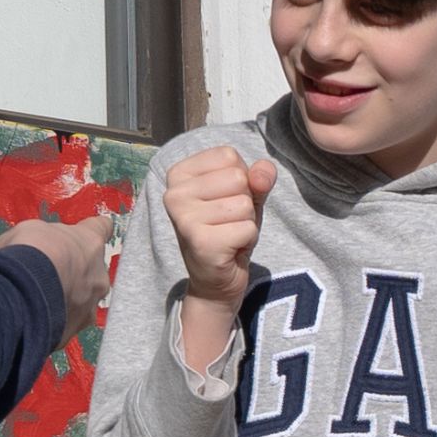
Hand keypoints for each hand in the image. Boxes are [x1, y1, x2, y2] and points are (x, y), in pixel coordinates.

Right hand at [0, 210, 114, 345]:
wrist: (19, 296)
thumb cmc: (26, 254)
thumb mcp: (31, 230)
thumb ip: (46, 239)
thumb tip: (41, 247)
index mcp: (90, 243)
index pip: (101, 229)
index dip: (90, 231)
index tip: (85, 232)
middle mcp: (99, 276)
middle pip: (92, 271)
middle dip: (74, 272)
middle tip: (47, 274)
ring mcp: (89, 307)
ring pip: (82, 301)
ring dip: (66, 299)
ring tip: (38, 300)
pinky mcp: (74, 331)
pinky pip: (65, 324)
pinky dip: (53, 321)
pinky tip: (33, 318)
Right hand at [163, 146, 273, 305]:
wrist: (215, 280)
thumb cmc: (227, 229)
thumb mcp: (246, 195)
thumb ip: (258, 176)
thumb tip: (262, 173)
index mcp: (178, 174)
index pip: (228, 155)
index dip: (240, 179)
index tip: (224, 201)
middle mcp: (174, 193)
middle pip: (238, 177)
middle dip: (245, 202)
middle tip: (228, 222)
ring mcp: (184, 218)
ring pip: (244, 204)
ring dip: (246, 222)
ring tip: (228, 234)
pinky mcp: (201, 242)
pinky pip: (247, 228)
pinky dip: (247, 240)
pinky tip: (229, 249)